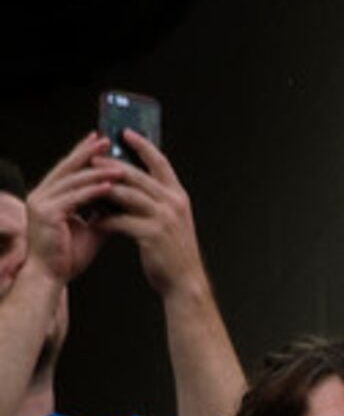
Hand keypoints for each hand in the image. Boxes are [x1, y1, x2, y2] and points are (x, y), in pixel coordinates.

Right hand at [22, 134, 124, 288]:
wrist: (51, 277)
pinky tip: (111, 186)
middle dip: (88, 154)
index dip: (84, 155)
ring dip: (98, 173)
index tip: (101, 142)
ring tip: (120, 166)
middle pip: (68, 168)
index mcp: (48, 197)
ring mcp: (41, 202)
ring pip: (73, 181)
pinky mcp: (47, 213)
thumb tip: (121, 203)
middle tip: (106, 140)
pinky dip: (94, 191)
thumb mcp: (89, 229)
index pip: (68, 170)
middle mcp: (41, 195)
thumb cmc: (67, 257)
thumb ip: (101, 213)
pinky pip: (74, 198)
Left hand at [86, 130, 208, 298]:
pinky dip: (104, 220)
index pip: (160, 162)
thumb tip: (127, 183)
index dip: (142, 145)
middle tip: (90, 159)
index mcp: (178, 197)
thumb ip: (156, 200)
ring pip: (124, 194)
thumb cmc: (173, 252)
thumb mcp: (171, 221)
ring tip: (85, 190)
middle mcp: (173, 203)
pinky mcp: (150, 234)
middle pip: (135, 174)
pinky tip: (94, 221)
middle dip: (109, 165)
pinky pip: (119, 220)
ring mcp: (163, 218)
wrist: (185, 282)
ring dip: (101, 190)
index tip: (125, 133)